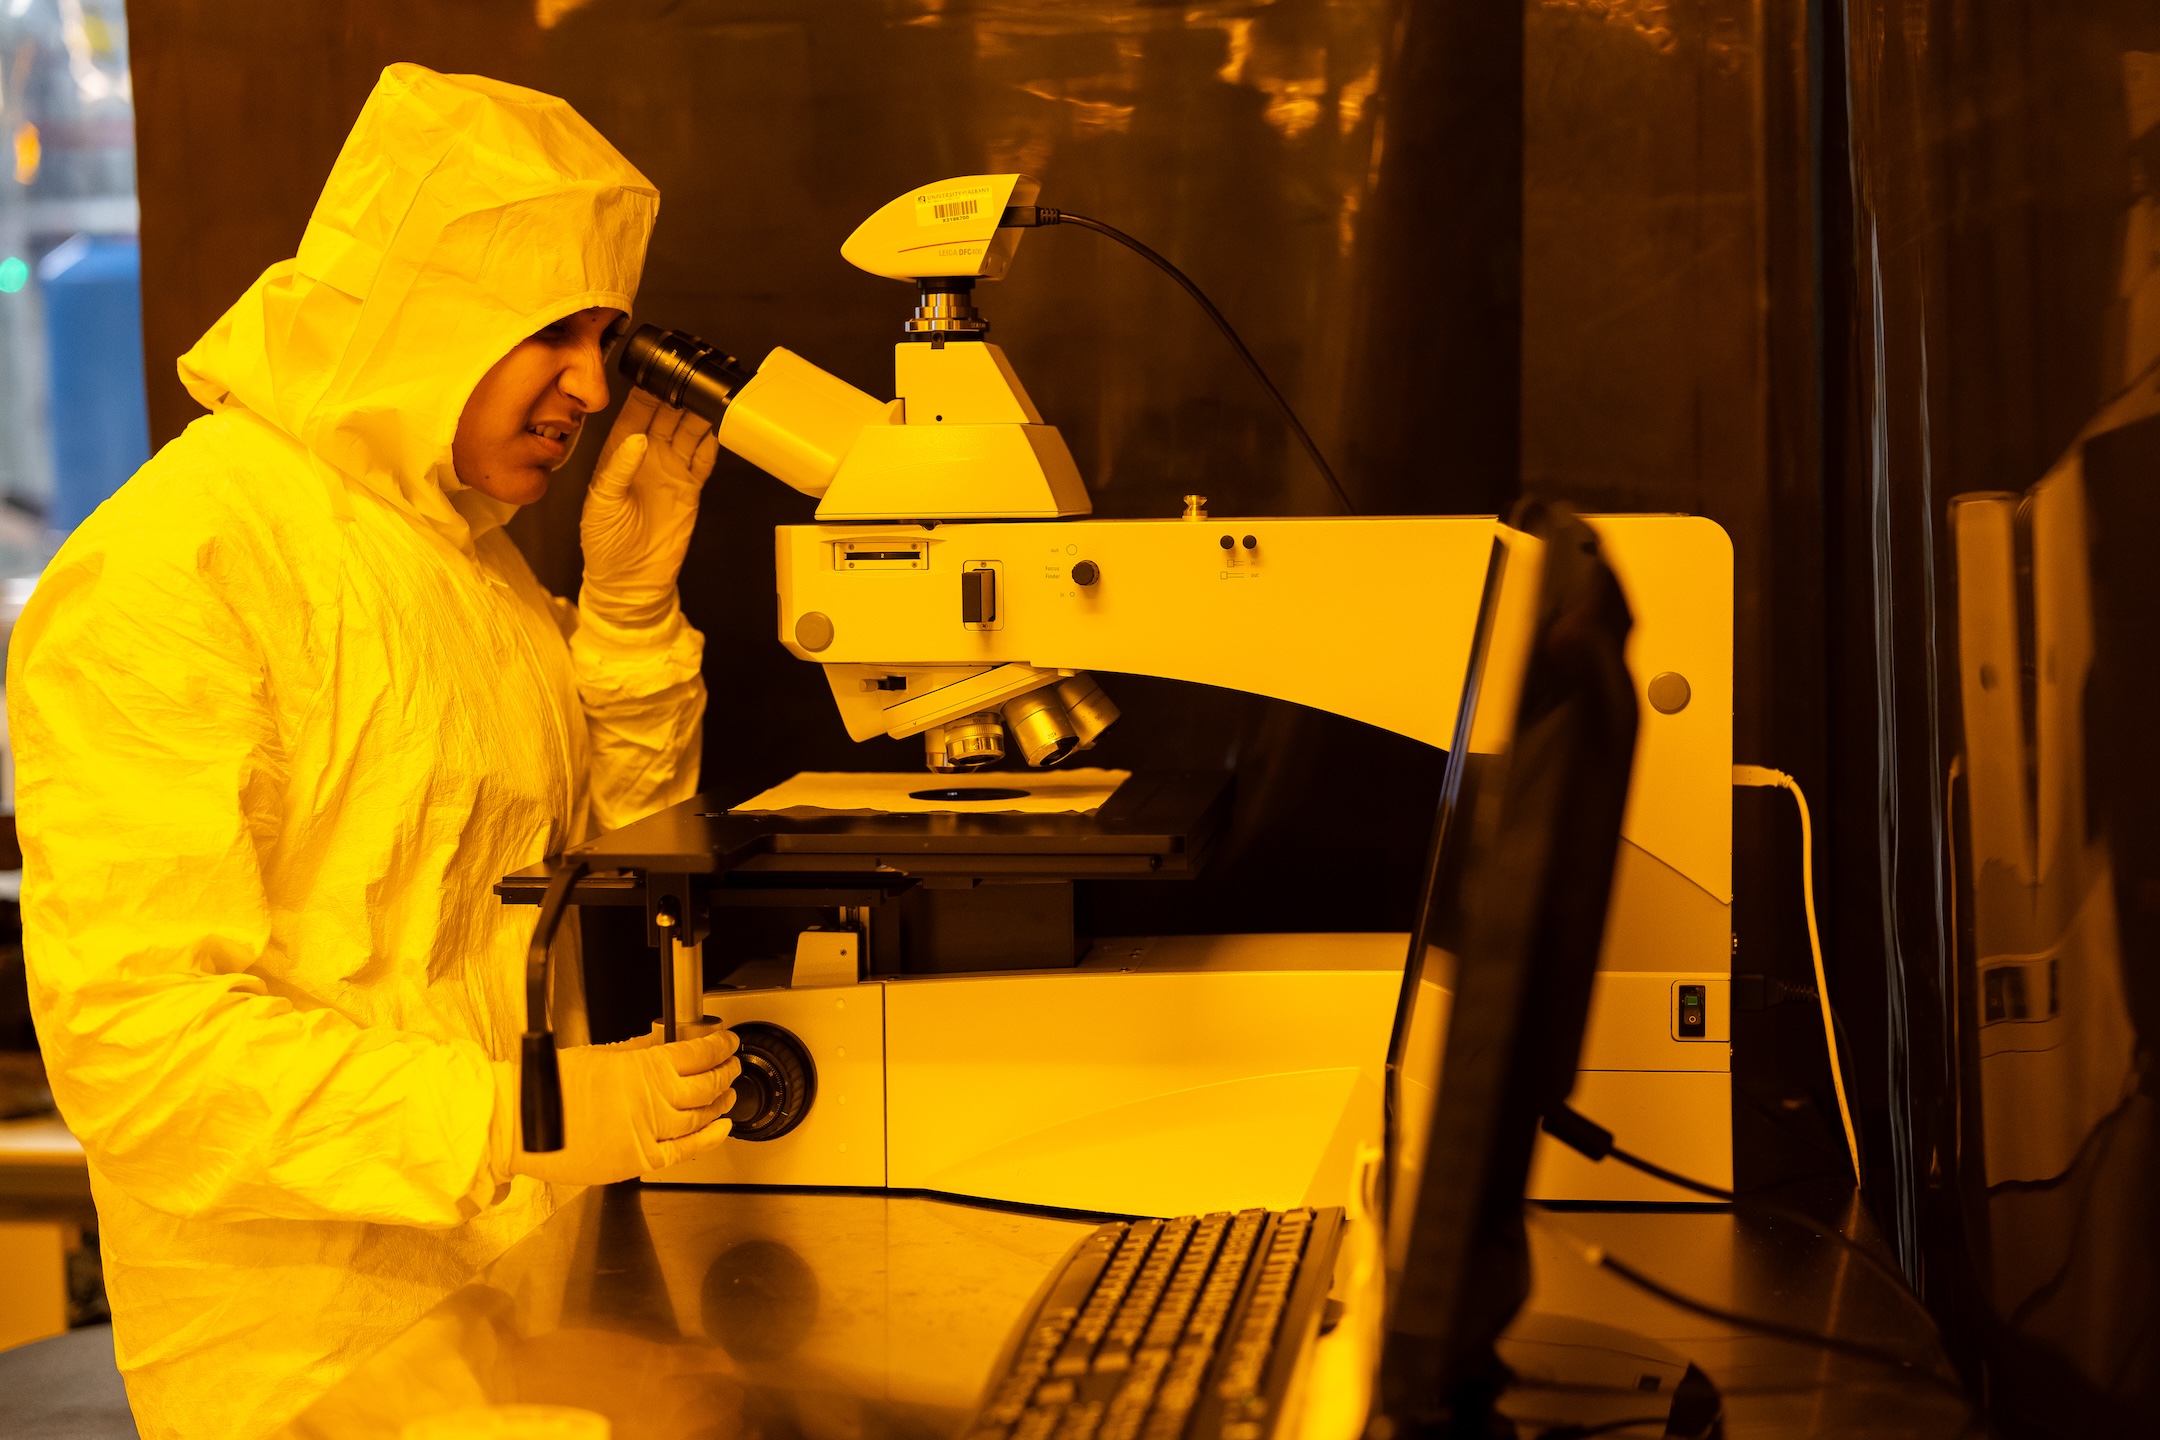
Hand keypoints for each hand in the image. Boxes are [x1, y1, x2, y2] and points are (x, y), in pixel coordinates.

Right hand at [510, 1027, 740, 1185]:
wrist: (522, 1122)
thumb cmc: (550, 1086)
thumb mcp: (601, 1055)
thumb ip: (639, 1050)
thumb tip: (664, 1042)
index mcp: (644, 1066)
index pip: (699, 1053)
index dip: (720, 1047)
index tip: (728, 1043)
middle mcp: (653, 1098)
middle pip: (708, 1084)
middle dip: (726, 1072)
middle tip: (732, 1066)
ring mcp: (649, 1131)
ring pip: (701, 1116)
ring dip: (720, 1103)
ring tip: (727, 1094)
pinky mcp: (639, 1159)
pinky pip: (685, 1151)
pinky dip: (708, 1140)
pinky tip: (721, 1131)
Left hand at [580, 389, 718, 627]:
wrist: (630, 581)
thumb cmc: (605, 545)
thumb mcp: (601, 504)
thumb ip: (618, 469)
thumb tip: (637, 440)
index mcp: (618, 454)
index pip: (635, 413)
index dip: (647, 392)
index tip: (658, 373)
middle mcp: (646, 457)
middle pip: (666, 415)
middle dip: (677, 395)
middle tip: (690, 377)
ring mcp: (670, 470)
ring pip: (689, 431)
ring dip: (698, 413)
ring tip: (709, 395)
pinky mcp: (691, 488)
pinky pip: (705, 457)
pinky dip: (714, 442)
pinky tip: (719, 426)